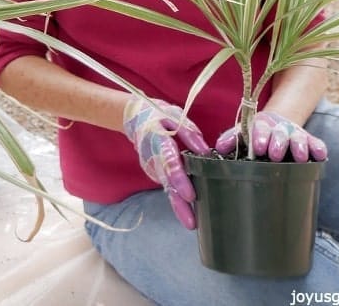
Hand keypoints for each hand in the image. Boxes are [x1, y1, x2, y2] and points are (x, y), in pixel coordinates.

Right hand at [123, 97, 209, 228]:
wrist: (133, 118)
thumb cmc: (156, 115)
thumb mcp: (173, 116)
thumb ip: (189, 134)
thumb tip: (205, 151)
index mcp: (158, 142)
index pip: (170, 163)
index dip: (180, 179)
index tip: (190, 195)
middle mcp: (153, 159)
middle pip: (167, 184)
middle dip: (179, 205)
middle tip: (191, 223)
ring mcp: (151, 167)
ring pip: (167, 189)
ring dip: (178, 206)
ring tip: (191, 222)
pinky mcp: (154, 172)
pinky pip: (166, 185)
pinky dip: (175, 197)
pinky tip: (187, 209)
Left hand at [215, 110, 327, 162]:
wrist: (276, 123)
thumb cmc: (256, 135)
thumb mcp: (243, 134)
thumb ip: (233, 139)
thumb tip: (219, 146)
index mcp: (262, 126)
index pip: (260, 129)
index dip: (259, 136)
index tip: (257, 147)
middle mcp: (279, 128)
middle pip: (280, 133)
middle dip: (278, 142)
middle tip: (275, 154)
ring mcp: (295, 134)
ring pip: (299, 138)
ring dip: (299, 146)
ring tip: (299, 157)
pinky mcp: (309, 141)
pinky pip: (316, 143)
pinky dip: (318, 148)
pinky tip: (321, 155)